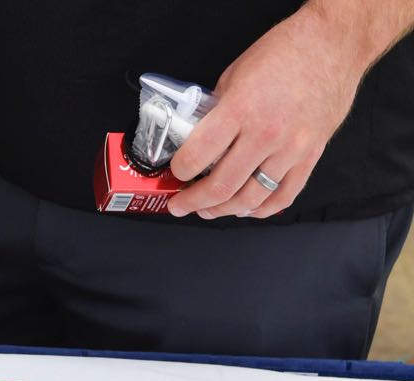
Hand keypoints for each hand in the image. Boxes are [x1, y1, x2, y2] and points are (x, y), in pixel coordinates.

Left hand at [168, 8, 365, 218]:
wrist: (332, 44)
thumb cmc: (284, 53)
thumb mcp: (234, 76)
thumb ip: (215, 112)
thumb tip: (197, 140)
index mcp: (239, 110)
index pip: (197, 157)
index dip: (179, 171)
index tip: (174, 173)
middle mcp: (265, 134)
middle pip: (222, 186)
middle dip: (193, 202)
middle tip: (180, 205)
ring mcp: (292, 148)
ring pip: (251, 198)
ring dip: (223, 210)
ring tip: (208, 209)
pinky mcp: (312, 156)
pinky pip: (284, 196)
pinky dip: (261, 209)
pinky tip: (245, 208)